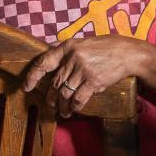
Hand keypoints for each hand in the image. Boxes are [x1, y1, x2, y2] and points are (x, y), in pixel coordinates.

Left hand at [23, 36, 146, 116]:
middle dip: (51, 98)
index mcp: (69, 46)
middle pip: (55, 82)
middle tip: (51, 106)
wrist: (128, 53)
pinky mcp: (94, 81)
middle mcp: (73, 57)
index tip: (27, 87)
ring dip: (62, 106)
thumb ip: (68, 51)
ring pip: (64, 93)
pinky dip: (75, 106)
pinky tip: (74, 109)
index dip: (33, 76)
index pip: (44, 62)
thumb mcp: (84, 43)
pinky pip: (78, 98)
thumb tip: (51, 55)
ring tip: (63, 112)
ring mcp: (83, 69)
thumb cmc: (107, 48)